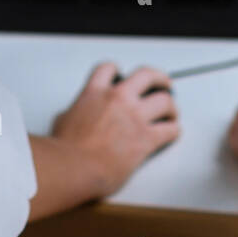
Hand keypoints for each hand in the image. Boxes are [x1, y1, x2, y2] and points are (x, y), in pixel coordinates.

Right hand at [50, 62, 180, 198]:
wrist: (75, 167)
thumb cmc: (65, 149)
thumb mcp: (62, 120)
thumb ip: (75, 113)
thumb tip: (74, 118)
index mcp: (95, 92)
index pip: (109, 69)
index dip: (117, 70)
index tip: (122, 75)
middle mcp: (118, 98)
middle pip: (147, 75)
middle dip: (158, 77)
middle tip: (164, 83)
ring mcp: (134, 117)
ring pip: (164, 101)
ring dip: (171, 106)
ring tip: (172, 112)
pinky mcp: (146, 138)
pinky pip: (170, 129)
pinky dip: (174, 130)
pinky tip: (172, 132)